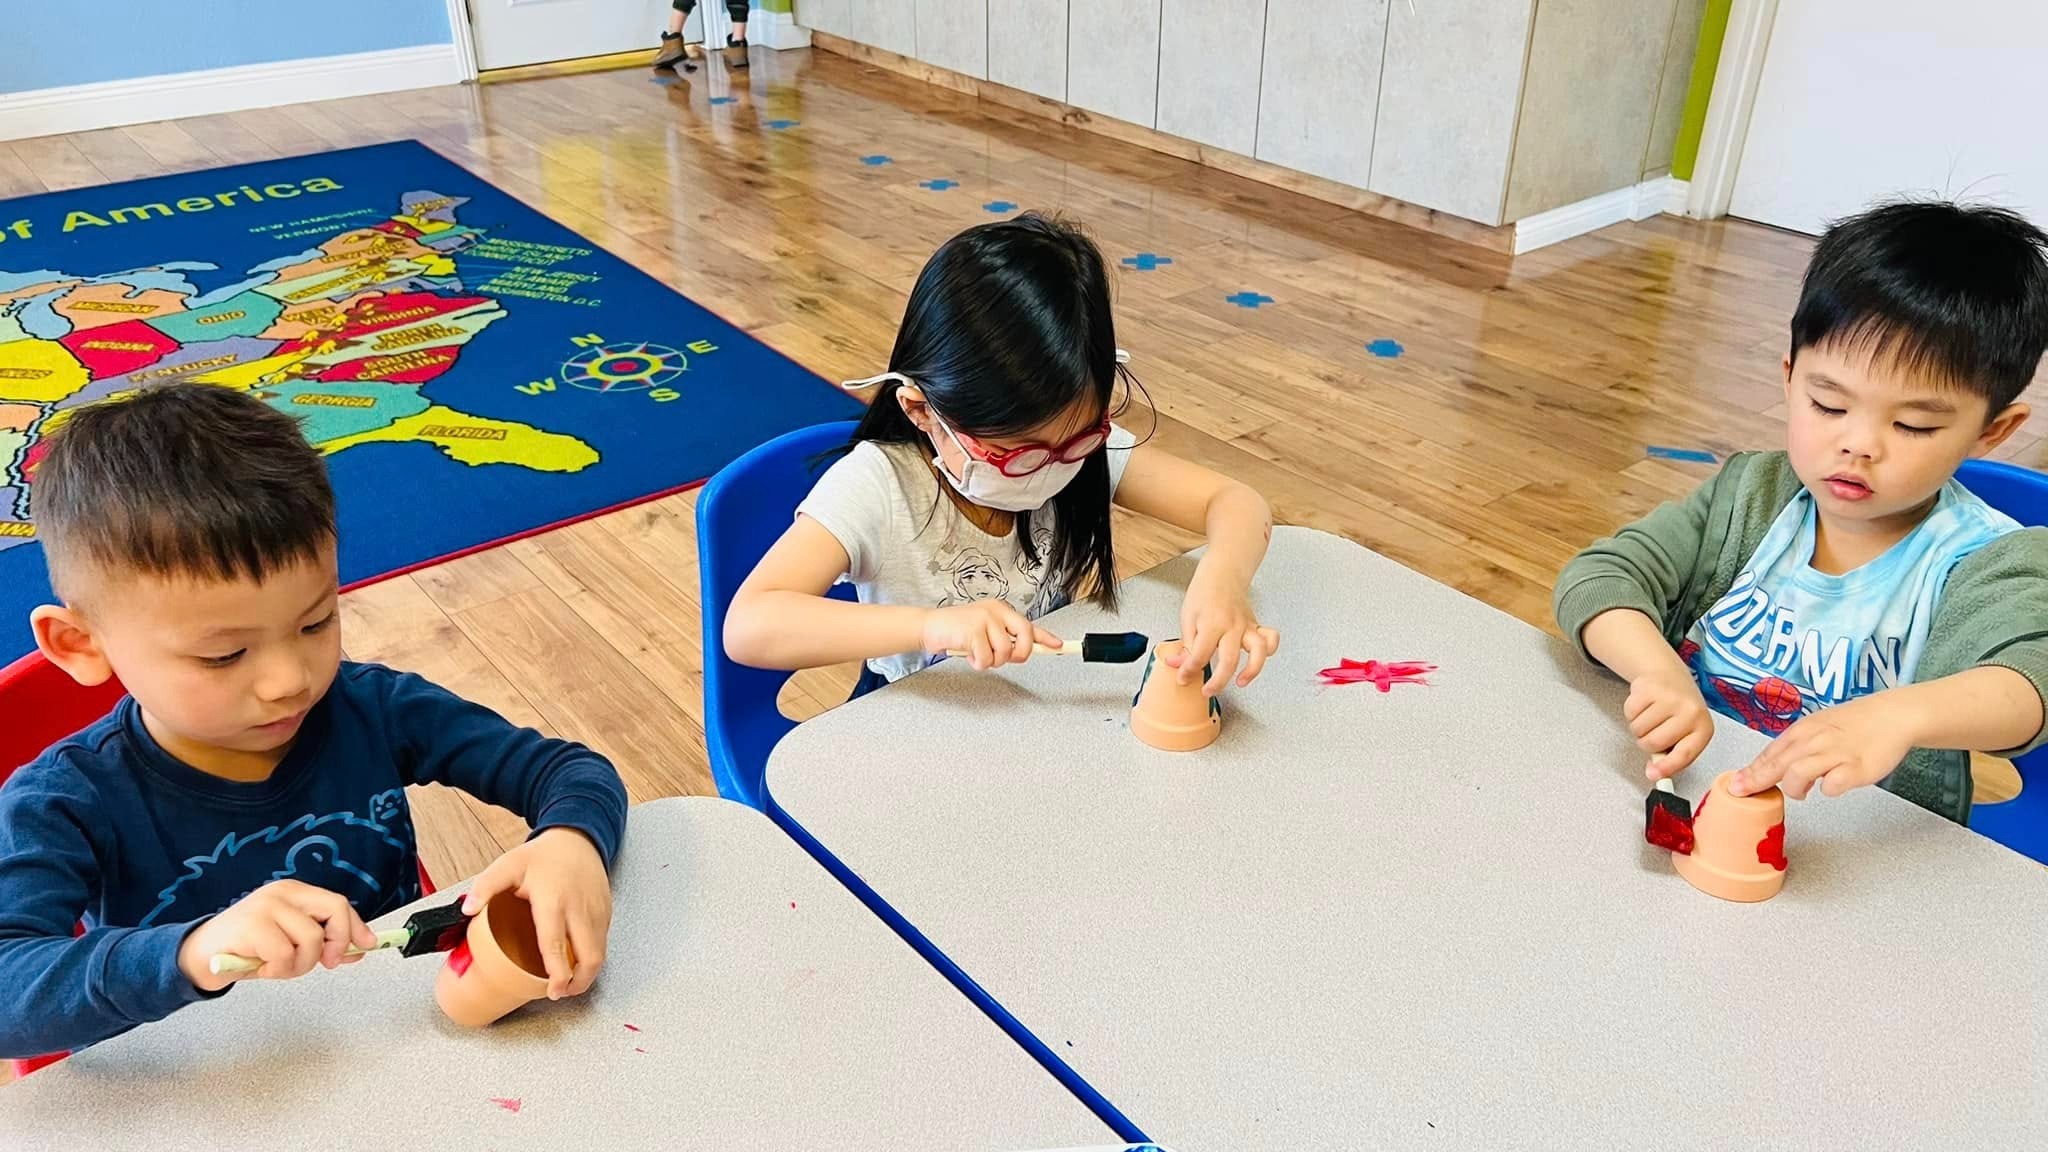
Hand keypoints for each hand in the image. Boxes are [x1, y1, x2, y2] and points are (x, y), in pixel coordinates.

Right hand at [177, 879, 376, 992]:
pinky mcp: (252, 925)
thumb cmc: (246, 948)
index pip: (338, 904)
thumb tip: (360, 949)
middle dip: (338, 941)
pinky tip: (260, 967)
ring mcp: (266, 906)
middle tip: (327, 962)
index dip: (356, 927)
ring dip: (299, 965)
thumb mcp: (290, 944)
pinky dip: (277, 970)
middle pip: (335, 909)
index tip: (368, 946)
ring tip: (277, 966)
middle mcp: (282, 893)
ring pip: (311, 939)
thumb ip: (323, 943)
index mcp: (294, 893)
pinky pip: (284, 955)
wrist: (199, 956)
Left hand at [464, 828, 611, 999]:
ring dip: (587, 973)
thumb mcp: (508, 865)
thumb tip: (467, 910)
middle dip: (578, 982)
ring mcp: (596, 910)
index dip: (558, 973)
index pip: (556, 944)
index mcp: (553, 900)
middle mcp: (579, 908)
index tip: (553, 990)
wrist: (577, 838)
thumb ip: (485, 887)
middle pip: (589, 956)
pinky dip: (592, 956)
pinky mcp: (606, 911)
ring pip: (600, 952)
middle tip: (562, 992)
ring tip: (569, 983)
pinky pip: (603, 941)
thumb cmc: (543, 855)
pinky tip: (578, 961)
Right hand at [921, 601, 1061, 669]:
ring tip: (977, 654)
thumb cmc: (956, 631)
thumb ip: (1003, 639)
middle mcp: (996, 611)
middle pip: (1025, 636)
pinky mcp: (973, 630)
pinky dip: (978, 663)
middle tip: (1005, 658)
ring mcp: (985, 619)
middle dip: (1020, 654)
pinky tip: (968, 655)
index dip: (1045, 637)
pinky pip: (986, 658)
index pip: (1029, 625)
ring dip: (990, 661)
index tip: (1059, 646)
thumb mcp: (984, 631)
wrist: (929, 626)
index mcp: (1000, 610)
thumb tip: (1023, 652)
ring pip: (1004, 652)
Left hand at [1169, 572, 1278, 693]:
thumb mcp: (1187, 617)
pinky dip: (1268, 652)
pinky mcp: (1256, 626)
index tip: (1183, 678)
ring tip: (1240, 683)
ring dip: (1252, 671)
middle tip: (1206, 691)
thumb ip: (1185, 645)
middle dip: (1217, 682)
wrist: (1223, 573)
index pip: (1199, 655)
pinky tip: (1256, 661)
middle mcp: (1233, 626)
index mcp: (1212, 624)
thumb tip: (1176, 665)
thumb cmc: (1204, 593)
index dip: (1188, 671)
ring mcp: (1247, 627)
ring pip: (1258, 652)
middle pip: (1229, 661)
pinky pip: (1270, 640)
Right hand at [1626, 669, 1715, 780]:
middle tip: (1653, 731)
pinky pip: (1629, 713)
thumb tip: (1653, 773)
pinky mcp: (1649, 688)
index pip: (1684, 754)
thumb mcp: (1683, 734)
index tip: (1653, 775)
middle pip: (1654, 743)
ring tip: (1650, 715)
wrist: (1668, 675)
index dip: (1667, 767)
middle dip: (1646, 742)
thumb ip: (1671, 756)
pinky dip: (1631, 713)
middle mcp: (1690, 712)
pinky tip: (1643, 704)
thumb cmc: (1678, 709)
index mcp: (1703, 728)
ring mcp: (1670, 698)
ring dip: (1638, 727)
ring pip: (1639, 729)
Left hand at [1730, 696, 1912, 799]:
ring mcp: (1835, 754)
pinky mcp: (1857, 768)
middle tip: (1743, 794)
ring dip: (1794, 787)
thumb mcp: (1816, 729)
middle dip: (1755, 781)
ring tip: (1802, 791)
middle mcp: (1814, 741)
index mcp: (1801, 732)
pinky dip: (1828, 789)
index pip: (1768, 754)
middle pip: (1776, 764)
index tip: (1734, 787)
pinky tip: (1831, 786)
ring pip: (1797, 773)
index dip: (1749, 773)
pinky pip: (1833, 784)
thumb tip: (1767, 767)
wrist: (1891, 715)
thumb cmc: (1852, 725)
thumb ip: (1793, 748)